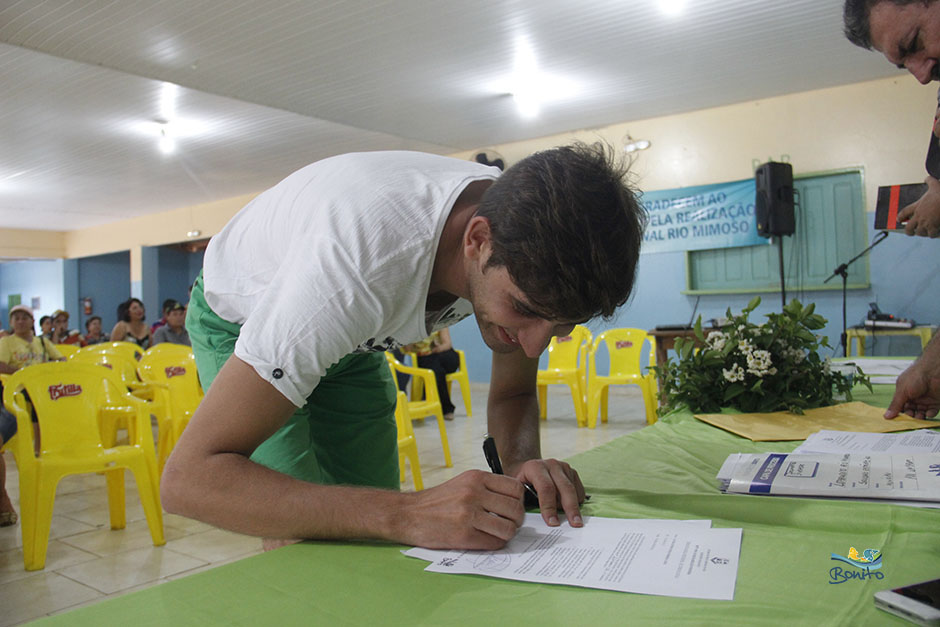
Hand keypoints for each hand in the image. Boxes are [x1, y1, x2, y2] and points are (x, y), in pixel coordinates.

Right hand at [400, 470, 524, 549]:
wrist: (408, 514)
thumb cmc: (436, 501)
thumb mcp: (462, 483)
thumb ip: (486, 488)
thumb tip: (513, 501)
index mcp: (476, 477)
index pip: (515, 488)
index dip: (519, 500)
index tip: (512, 508)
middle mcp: (474, 493)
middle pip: (515, 509)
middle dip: (517, 520)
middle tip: (509, 524)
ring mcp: (469, 514)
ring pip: (508, 528)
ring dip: (507, 534)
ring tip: (498, 533)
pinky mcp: (463, 535)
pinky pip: (493, 543)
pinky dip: (494, 544)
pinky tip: (485, 540)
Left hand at [510, 458, 585, 527]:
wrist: (527, 467)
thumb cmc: (521, 482)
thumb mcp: (517, 489)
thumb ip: (522, 501)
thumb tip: (528, 518)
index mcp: (535, 468)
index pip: (546, 488)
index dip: (549, 507)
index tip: (552, 523)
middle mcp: (551, 465)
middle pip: (565, 488)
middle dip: (570, 508)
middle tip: (575, 524)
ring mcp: (563, 467)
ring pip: (573, 490)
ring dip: (573, 507)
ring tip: (570, 519)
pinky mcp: (572, 471)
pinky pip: (579, 490)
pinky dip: (577, 502)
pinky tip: (569, 507)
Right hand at [884, 359, 939, 419]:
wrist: (933, 371)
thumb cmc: (916, 376)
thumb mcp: (902, 391)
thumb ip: (895, 405)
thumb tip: (886, 416)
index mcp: (904, 393)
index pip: (900, 406)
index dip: (899, 413)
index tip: (898, 419)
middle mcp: (914, 397)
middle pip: (910, 411)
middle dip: (910, 416)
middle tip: (910, 418)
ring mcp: (925, 399)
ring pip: (921, 413)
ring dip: (920, 417)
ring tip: (919, 417)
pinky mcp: (935, 402)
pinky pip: (932, 411)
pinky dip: (930, 414)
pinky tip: (927, 413)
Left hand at [898, 176, 939, 237]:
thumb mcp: (935, 185)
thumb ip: (930, 181)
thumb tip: (927, 178)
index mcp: (917, 206)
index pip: (904, 212)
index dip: (901, 217)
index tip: (898, 220)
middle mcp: (918, 216)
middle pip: (909, 227)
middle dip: (909, 231)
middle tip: (910, 232)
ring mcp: (925, 223)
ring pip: (919, 232)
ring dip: (921, 233)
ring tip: (923, 233)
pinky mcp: (933, 227)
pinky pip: (931, 234)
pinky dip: (933, 235)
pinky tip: (935, 234)